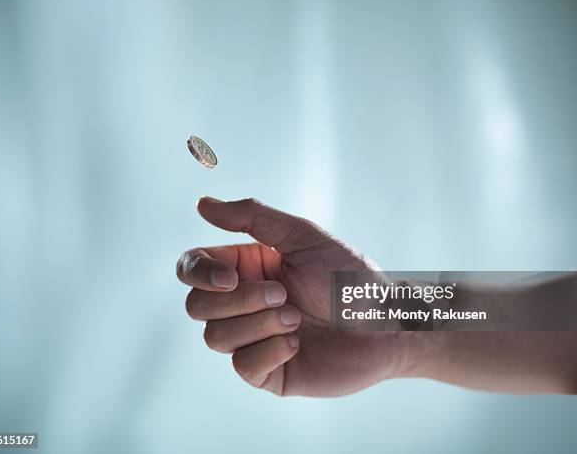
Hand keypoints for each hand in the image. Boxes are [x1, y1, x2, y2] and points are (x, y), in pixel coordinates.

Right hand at [177, 197, 410, 396]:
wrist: (385, 323)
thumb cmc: (349, 275)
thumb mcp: (302, 235)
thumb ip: (251, 216)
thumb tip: (201, 204)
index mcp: (245, 267)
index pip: (191, 268)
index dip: (199, 274)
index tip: (232, 277)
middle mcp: (242, 303)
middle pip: (196, 306)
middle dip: (239, 301)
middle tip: (283, 295)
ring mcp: (251, 339)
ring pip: (214, 338)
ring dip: (258, 325)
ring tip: (297, 318)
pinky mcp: (267, 371)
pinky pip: (242, 366)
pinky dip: (270, 351)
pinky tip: (298, 344)